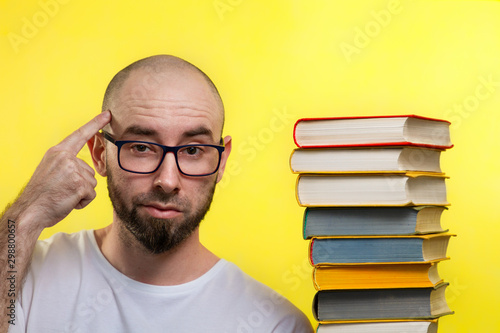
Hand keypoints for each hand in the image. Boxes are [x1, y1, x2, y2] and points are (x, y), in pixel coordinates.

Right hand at [18, 111, 110, 229]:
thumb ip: (67, 164)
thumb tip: (86, 170)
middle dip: (80, 183)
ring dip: (81, 193)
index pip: (80, 134)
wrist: (30, 211)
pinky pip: (91, 194)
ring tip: (63, 195)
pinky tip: (68, 202)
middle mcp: (65, 157)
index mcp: (58, 152)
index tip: (108, 114)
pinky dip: (83, 202)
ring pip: (91, 183)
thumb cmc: (42, 195)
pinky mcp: (79, 184)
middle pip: (89, 170)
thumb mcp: (52, 171)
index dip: (95, 123)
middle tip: (61, 190)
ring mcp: (73, 170)